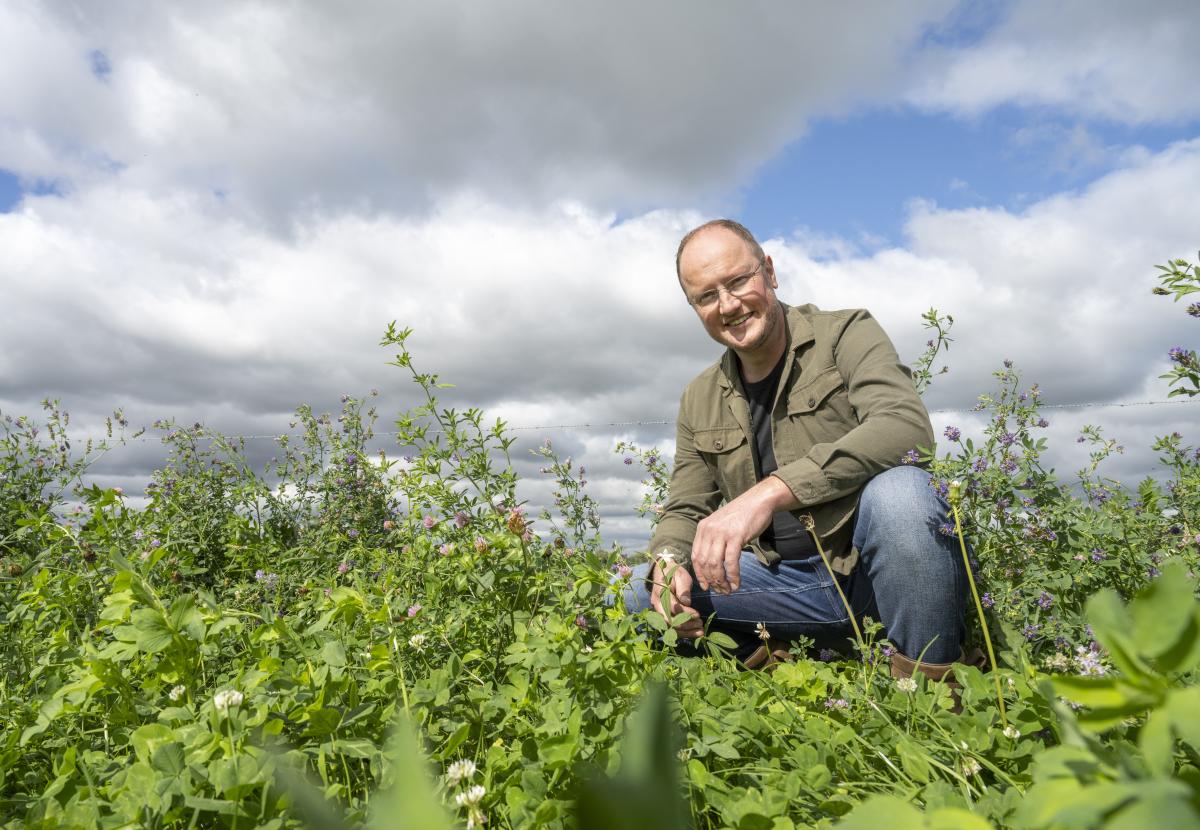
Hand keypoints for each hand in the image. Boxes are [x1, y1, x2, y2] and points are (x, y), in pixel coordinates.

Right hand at [649, 560, 702, 638]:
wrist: (663, 572)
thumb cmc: (674, 573)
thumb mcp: (681, 575)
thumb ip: (683, 588)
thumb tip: (686, 602)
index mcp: (661, 593)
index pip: (672, 608)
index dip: (685, 613)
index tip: (698, 614)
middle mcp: (657, 604)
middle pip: (669, 621)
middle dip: (686, 625)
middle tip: (700, 624)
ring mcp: (659, 611)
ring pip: (670, 628)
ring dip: (686, 632)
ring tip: (701, 631)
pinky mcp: (663, 616)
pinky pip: (672, 628)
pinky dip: (683, 632)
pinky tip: (695, 633)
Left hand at [691, 476, 797, 593]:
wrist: (758, 500)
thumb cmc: (741, 515)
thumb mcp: (720, 525)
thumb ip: (713, 540)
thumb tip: (711, 565)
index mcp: (702, 528)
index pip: (695, 556)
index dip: (700, 574)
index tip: (706, 585)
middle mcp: (709, 530)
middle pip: (705, 563)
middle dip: (711, 581)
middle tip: (720, 591)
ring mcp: (722, 533)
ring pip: (716, 565)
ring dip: (721, 581)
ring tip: (728, 590)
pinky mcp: (736, 536)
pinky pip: (731, 562)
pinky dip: (733, 576)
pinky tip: (736, 583)